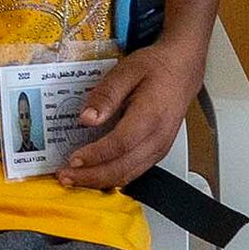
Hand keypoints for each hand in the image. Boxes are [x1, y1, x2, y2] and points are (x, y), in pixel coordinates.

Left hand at [50, 39, 201, 191]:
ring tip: (74, 178)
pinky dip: (112, 177)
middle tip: (65, 176)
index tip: (73, 160)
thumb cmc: (157, 68)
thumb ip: (106, 95)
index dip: (95, 156)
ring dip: (99, 181)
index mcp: (151, 116)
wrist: (182, 70)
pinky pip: (133, 172)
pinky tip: (94, 174)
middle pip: (123, 168)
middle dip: (91, 177)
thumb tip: (87, 118)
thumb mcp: (126, 71)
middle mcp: (158, 138)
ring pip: (128, 175)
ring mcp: (159, 148)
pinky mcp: (157, 152)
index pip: (120, 145)